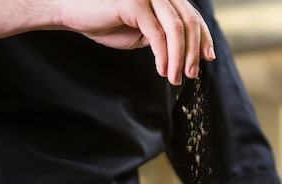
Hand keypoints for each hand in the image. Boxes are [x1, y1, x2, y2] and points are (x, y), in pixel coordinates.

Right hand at [55, 0, 215, 84]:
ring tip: (176, 78)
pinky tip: (163, 70)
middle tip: (192, 74)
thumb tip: (184, 51)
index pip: (191, 15)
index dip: (204, 37)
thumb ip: (162, 34)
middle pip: (189, 21)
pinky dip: (163, 55)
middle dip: (194, 51)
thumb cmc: (106, 22)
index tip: (208, 57)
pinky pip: (157, 34)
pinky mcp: (134, 3)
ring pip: (176, 29)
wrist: (73, 13)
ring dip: (180, 57)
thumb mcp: (141, 30)